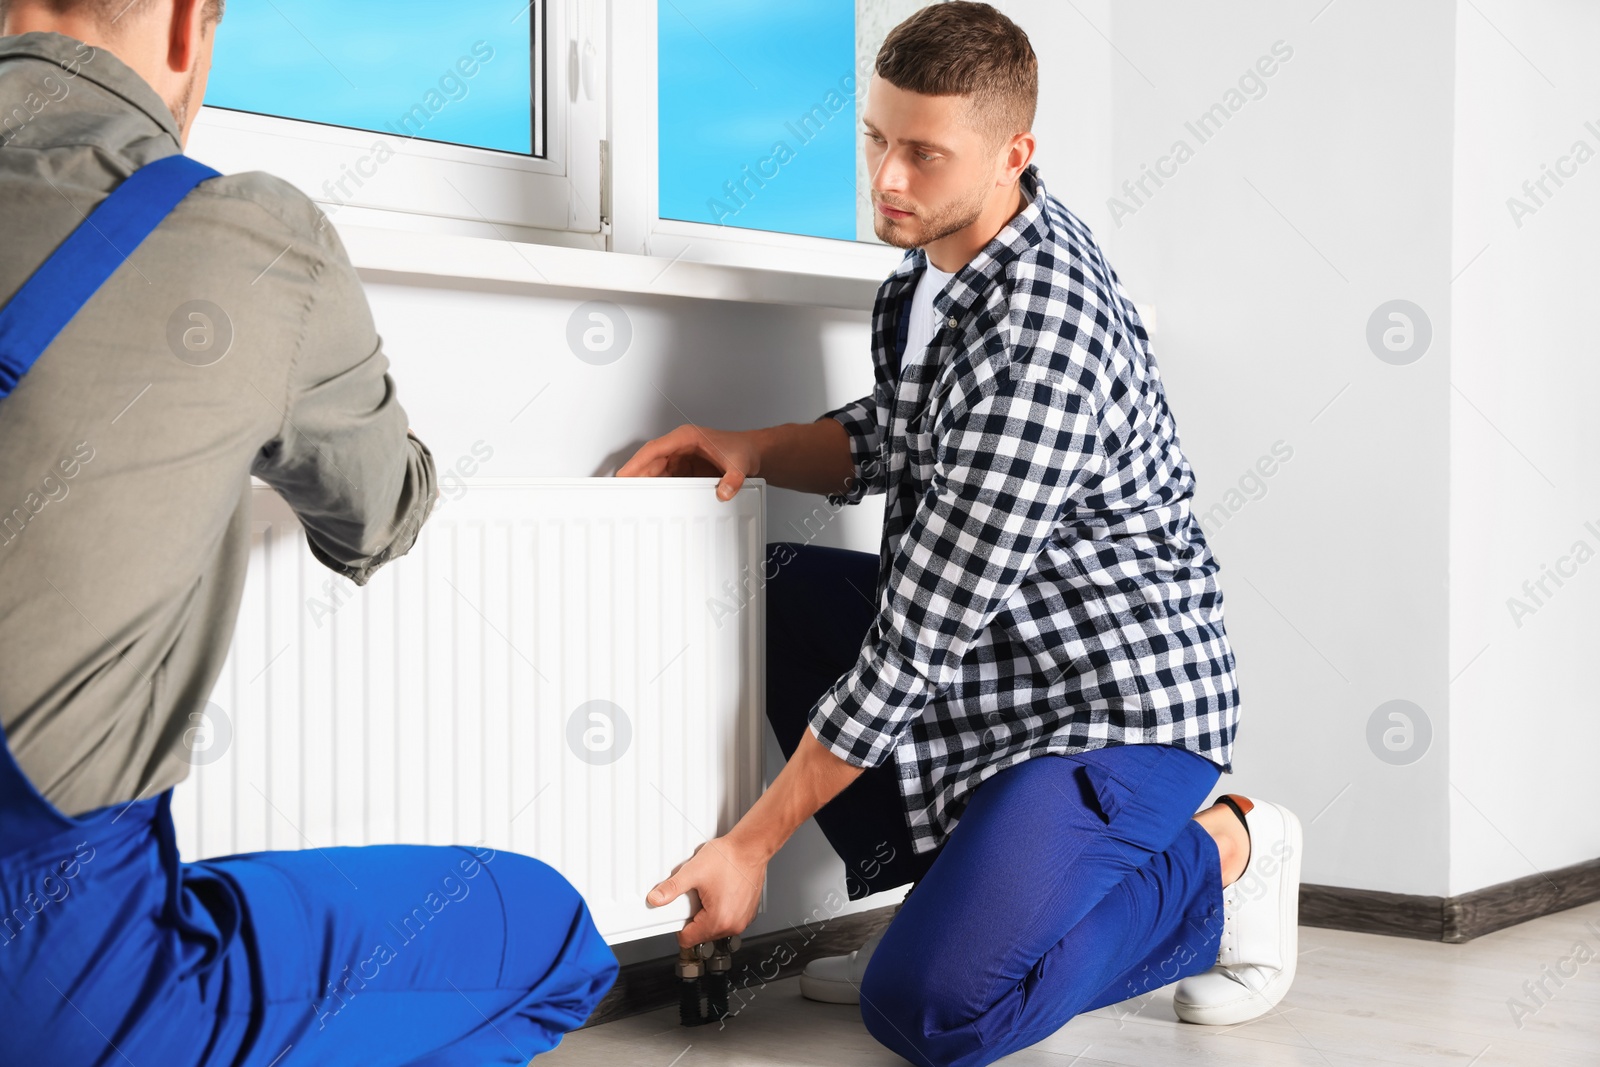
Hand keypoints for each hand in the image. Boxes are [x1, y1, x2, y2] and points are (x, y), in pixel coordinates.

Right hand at [616, 424, 760, 501]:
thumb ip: (732, 480)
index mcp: (687, 438)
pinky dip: (658, 485)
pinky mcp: (686, 467)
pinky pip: (667, 476)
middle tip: (622, 489)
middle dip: (636, 474)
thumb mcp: (740, 465)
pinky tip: (652, 497)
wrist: (753, 452)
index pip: (655, 448)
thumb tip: (723, 492)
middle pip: (651, 459)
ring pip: (656, 468)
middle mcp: (681, 446)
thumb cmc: (743, 450)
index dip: (638, 461)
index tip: (626, 473)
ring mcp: (682, 456)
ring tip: (632, 496)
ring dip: (646, 481)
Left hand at [646, 834, 766, 947]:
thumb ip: (672, 888)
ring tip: (711, 893)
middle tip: (698, 896)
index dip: (679, 925)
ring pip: (715, 929)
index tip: (681, 910)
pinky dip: (722, 911)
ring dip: (709, 915)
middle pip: (701, 935)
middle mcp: (733, 925)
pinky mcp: (748, 914)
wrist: (750, 847)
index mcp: (719, 920)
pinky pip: (728, 921)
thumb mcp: (693, 872)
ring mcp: (743, 920)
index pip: (687, 939)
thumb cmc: (729, 858)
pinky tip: (722, 893)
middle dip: (695, 918)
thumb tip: (655, 899)